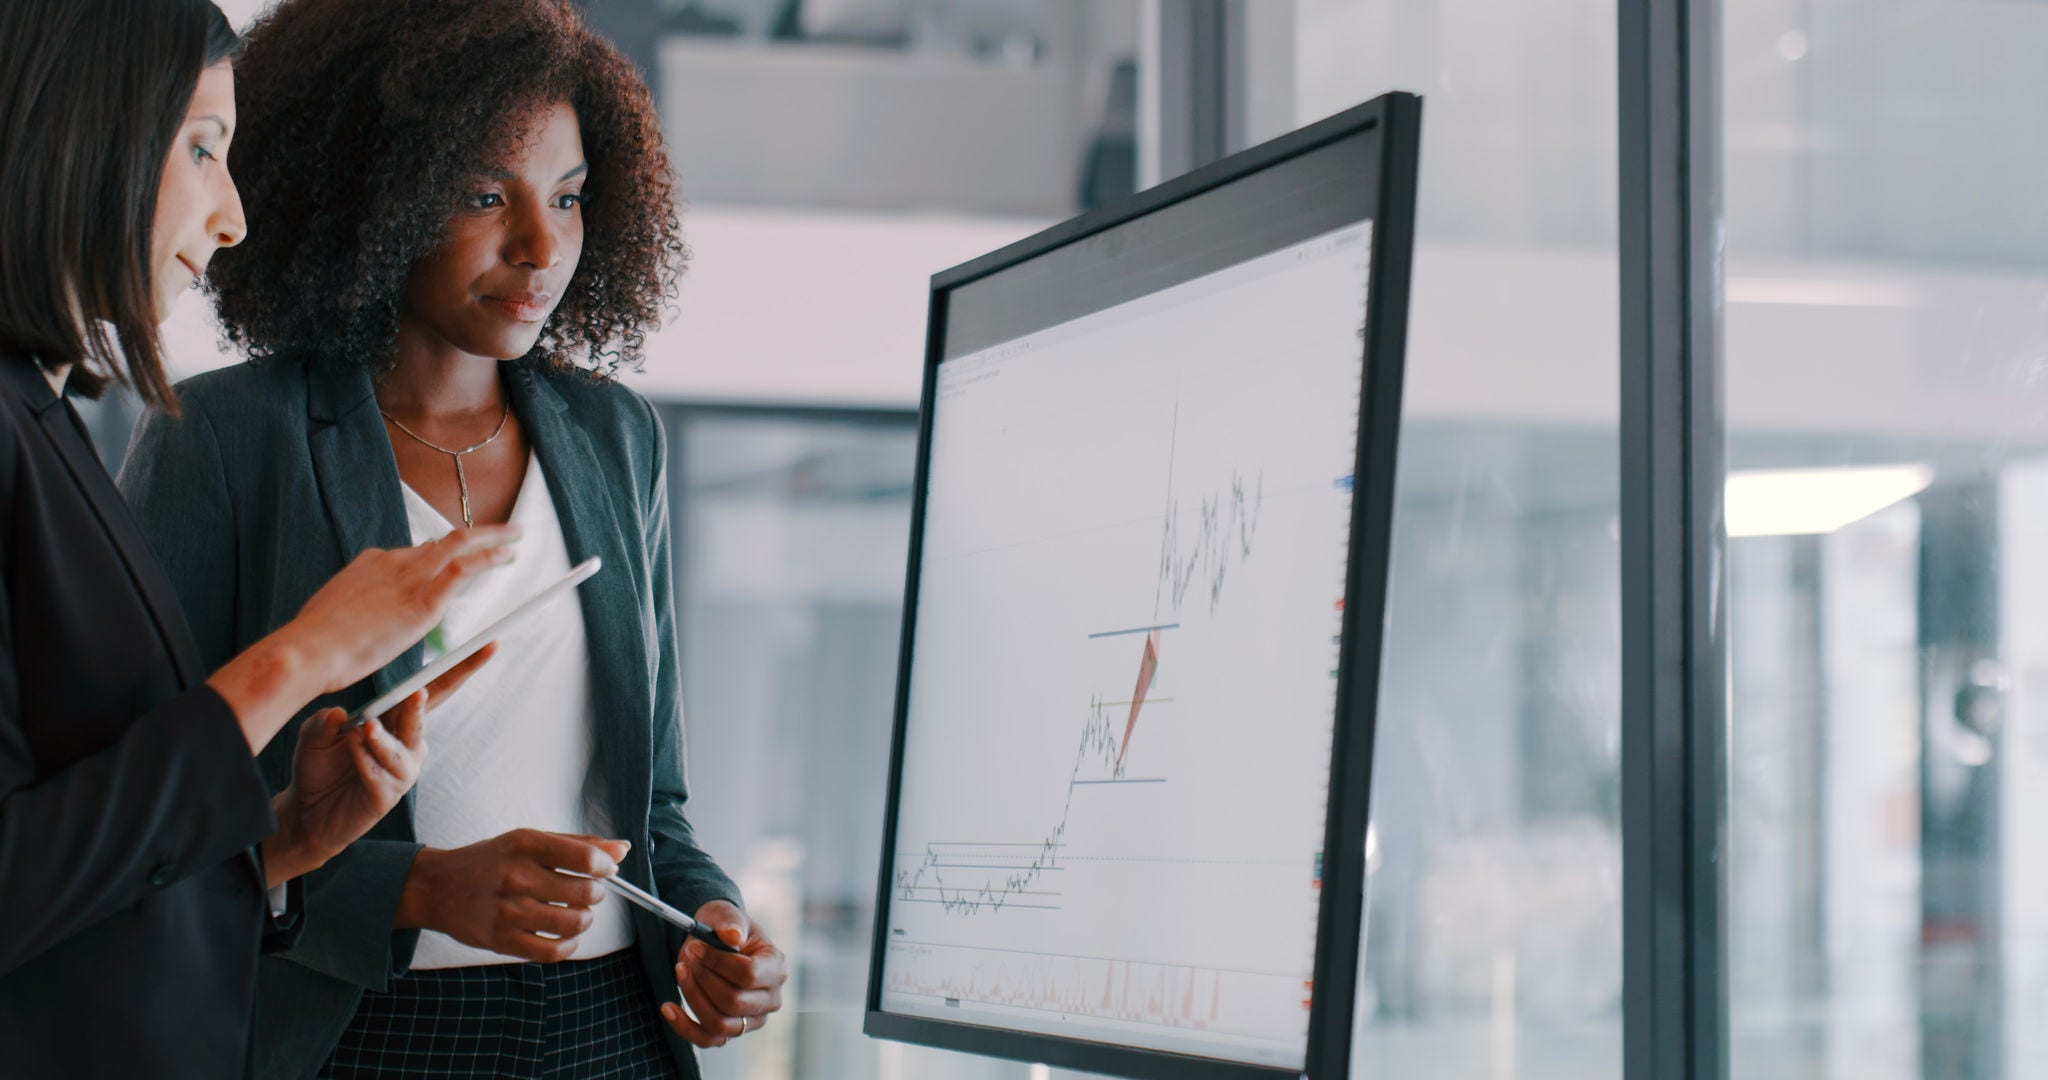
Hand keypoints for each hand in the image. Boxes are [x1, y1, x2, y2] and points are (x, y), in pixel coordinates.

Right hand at [210, 525, 519, 751]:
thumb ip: (355, 611)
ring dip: (492, 538)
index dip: (440, 554)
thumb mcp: (334, 615)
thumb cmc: (313, 645)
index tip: (458, 556)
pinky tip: (508, 556)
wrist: (306, 650)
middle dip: (476, 534)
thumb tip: (359, 621)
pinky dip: (489, 557)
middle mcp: (392, 561)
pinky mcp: (423, 598)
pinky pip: (465, 567)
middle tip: (504, 532)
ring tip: (517, 537)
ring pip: (460, 544)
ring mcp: (408, 577)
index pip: (413, 553)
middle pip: (442, 541)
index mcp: (370, 563)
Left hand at [262, 645, 496, 886]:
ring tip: (364, 729)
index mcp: (396, 719)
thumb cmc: (317, 768)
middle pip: (422, 716)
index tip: (489, 646)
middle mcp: (407, 744)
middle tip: (417, 694)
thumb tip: (339, 715)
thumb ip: (323, 722)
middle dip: (420, 705)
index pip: (434, 688)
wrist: (305, 814)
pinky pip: (380, 774)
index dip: (461, 668)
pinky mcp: (386, 797)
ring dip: (382, 738)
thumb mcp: (314, 735)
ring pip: (400, 749)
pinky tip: (351, 750)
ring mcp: (400, 772)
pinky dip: (365, 759)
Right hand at [396, 829, 628, 962]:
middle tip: (586, 892)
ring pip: (573, 922)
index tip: (605, 870)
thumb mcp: (528, 840)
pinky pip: (553, 951)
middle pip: (584, 892)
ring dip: (585, 919)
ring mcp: (508, 911)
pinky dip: (569, 946)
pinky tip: (565, 936)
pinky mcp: (501, 940)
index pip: (584, 857)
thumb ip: (577, 844)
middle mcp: (516, 876)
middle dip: (596, 893)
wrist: (436, 887)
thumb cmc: (490, 861)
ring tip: (577, 913)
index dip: (605, 866)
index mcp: (525, 844)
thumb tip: (622, 850)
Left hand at [661, 901, 788, 1047]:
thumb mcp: (726, 914)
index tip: (695, 947)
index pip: (748, 975)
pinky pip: (707, 1040)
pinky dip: (684, 1026)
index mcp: (776, 967)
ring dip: (693, 997)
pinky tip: (669, 1007)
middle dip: (703, 979)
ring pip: (719, 1023)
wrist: (716, 942)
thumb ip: (730, 921)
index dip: (717, 963)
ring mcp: (752, 1019)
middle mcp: (770, 998)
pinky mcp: (731, 1031)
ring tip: (680, 972)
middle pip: (733, 1002)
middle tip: (686, 958)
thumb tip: (732, 936)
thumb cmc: (724, 928)